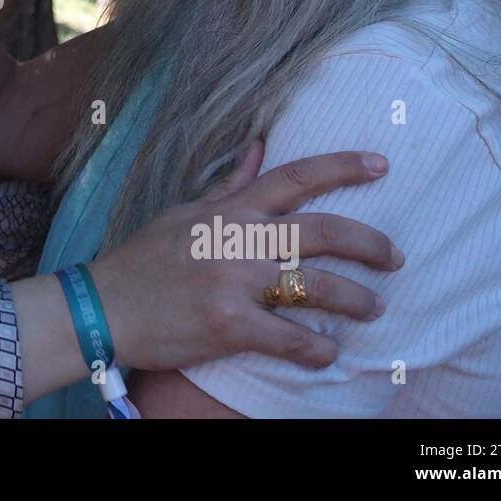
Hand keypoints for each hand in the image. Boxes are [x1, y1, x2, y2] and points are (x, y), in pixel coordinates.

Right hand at [89, 141, 400, 371]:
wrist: (104, 307)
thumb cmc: (144, 259)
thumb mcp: (184, 212)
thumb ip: (229, 184)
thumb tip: (259, 146)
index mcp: (230, 210)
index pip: (296, 177)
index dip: (343, 166)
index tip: (381, 164)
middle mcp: (238, 239)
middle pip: (323, 230)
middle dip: (370, 244)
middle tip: (396, 258)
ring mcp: (234, 282)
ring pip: (318, 286)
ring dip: (357, 300)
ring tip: (374, 308)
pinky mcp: (228, 324)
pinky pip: (290, 337)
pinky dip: (316, 350)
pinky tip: (327, 354)